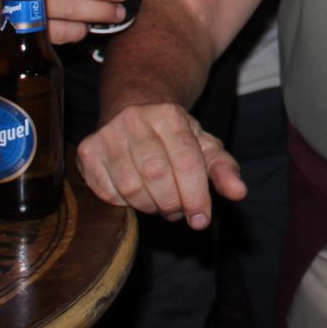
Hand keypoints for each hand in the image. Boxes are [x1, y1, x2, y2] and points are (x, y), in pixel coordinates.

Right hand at [76, 103, 246, 226]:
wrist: (133, 108)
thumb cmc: (173, 135)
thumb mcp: (203, 145)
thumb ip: (222, 168)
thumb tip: (239, 192)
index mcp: (169, 115)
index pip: (186, 162)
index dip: (196, 196)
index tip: (201, 218)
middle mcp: (135, 120)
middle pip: (157, 176)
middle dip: (172, 204)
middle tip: (178, 211)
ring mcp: (108, 134)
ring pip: (131, 188)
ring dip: (150, 206)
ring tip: (160, 203)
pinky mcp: (88, 151)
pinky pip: (107, 193)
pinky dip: (125, 203)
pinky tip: (135, 193)